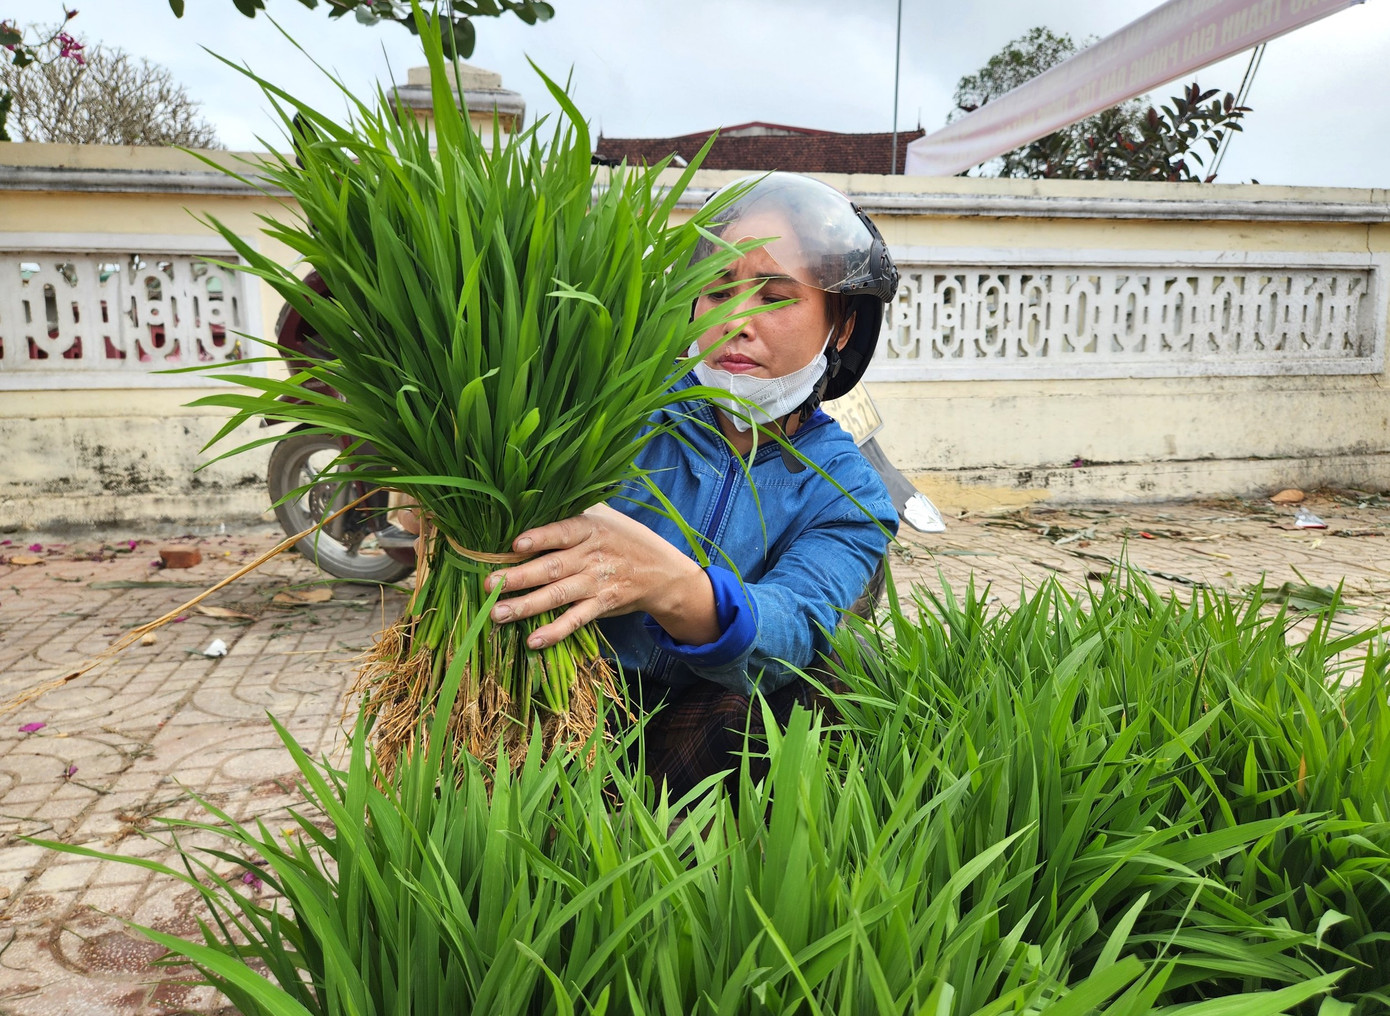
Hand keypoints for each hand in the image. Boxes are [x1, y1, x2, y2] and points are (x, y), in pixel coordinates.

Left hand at [483, 504, 719, 649]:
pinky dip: (556, 631)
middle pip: (552, 567)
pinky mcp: (601, 605)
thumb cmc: (623, 537)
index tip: (515, 544)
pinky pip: (576, 620)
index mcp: (590, 528)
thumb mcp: (605, 515)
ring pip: (558, 595)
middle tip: (489, 585)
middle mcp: (592, 556)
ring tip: (498, 614)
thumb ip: (572, 509)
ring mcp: (596, 583)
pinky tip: (533, 641)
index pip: (563, 532)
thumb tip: (528, 498)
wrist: (663, 571)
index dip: (540, 538)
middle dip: (519, 577)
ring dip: (527, 606)